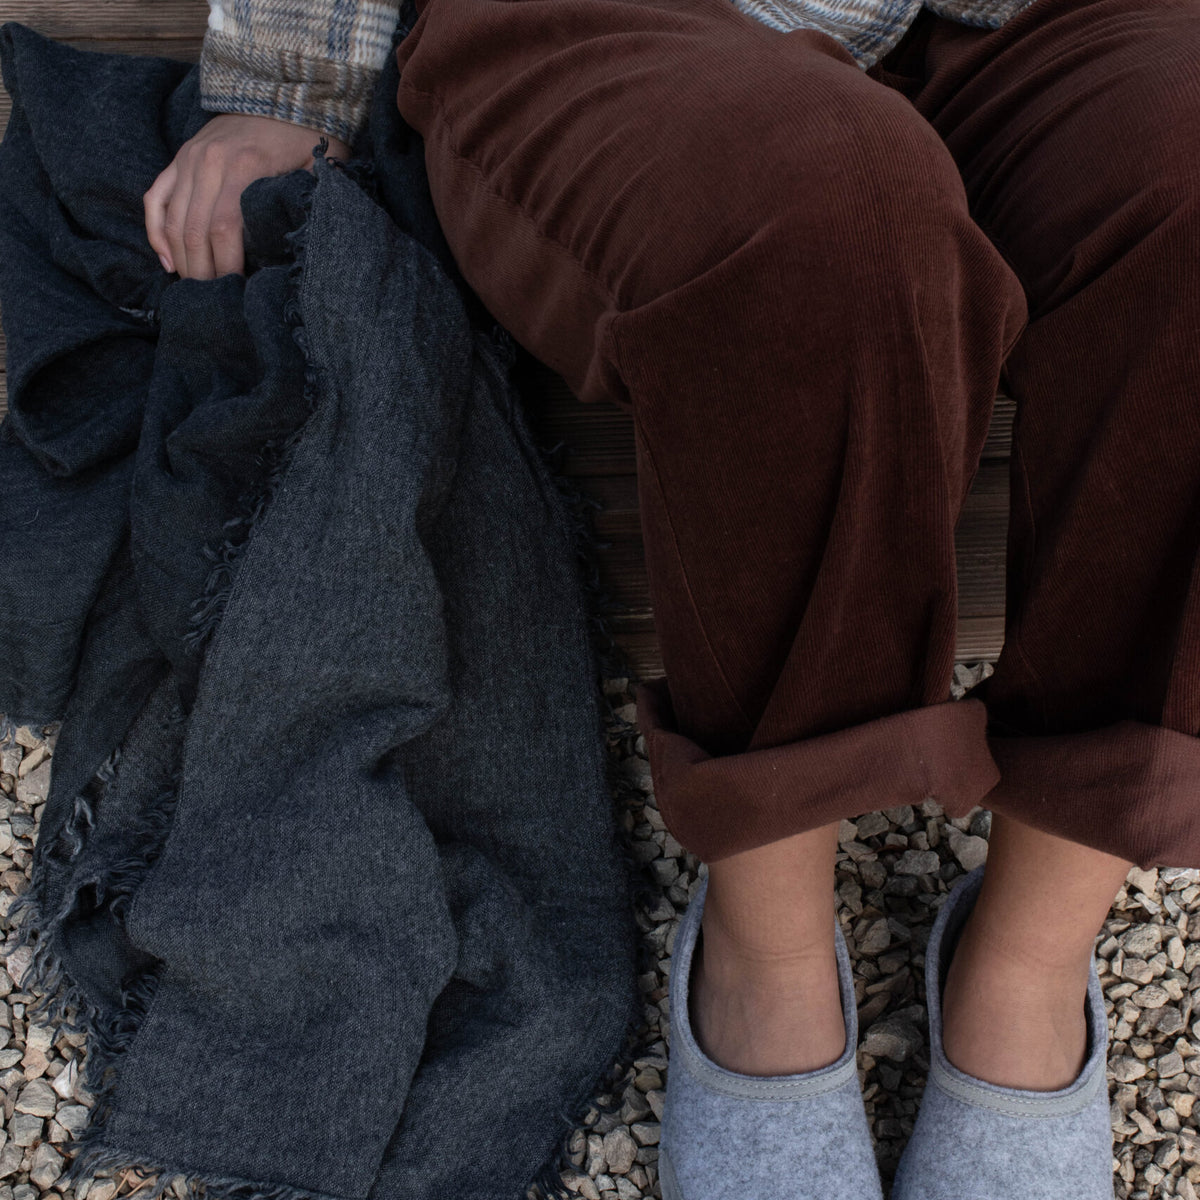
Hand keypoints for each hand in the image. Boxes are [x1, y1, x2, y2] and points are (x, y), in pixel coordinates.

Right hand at [144, 112, 351, 279]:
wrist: (284, 95)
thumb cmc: (307, 140)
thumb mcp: (318, 171)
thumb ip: (307, 205)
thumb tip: (300, 253)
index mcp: (244, 167)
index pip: (224, 229)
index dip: (227, 266)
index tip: (238, 292)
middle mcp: (208, 161)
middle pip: (193, 230)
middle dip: (202, 272)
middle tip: (215, 301)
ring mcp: (189, 158)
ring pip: (172, 220)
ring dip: (181, 259)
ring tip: (196, 288)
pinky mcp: (179, 158)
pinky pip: (155, 198)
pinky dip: (157, 232)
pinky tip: (169, 262)